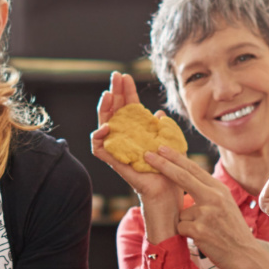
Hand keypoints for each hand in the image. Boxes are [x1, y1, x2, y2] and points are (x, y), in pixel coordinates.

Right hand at [90, 72, 184, 216]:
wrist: (168, 192)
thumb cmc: (169, 170)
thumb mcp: (170, 142)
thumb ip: (162, 127)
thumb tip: (157, 113)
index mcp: (138, 130)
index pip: (129, 107)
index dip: (126, 91)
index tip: (126, 76)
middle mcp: (125, 137)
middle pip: (114, 111)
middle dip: (114, 92)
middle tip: (115, 75)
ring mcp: (118, 149)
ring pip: (103, 125)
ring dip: (103, 110)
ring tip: (107, 95)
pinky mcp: (114, 162)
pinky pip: (99, 150)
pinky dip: (98, 138)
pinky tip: (105, 127)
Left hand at [135, 147, 249, 263]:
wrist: (244, 254)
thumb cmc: (232, 230)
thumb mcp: (225, 204)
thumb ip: (209, 192)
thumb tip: (189, 179)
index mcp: (219, 189)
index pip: (193, 169)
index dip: (176, 158)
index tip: (161, 148)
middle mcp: (214, 198)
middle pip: (182, 177)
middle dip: (162, 165)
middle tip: (147, 155)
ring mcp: (206, 213)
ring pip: (181, 212)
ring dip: (187, 222)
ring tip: (205, 231)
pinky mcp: (199, 229)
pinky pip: (181, 227)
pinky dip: (187, 234)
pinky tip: (202, 238)